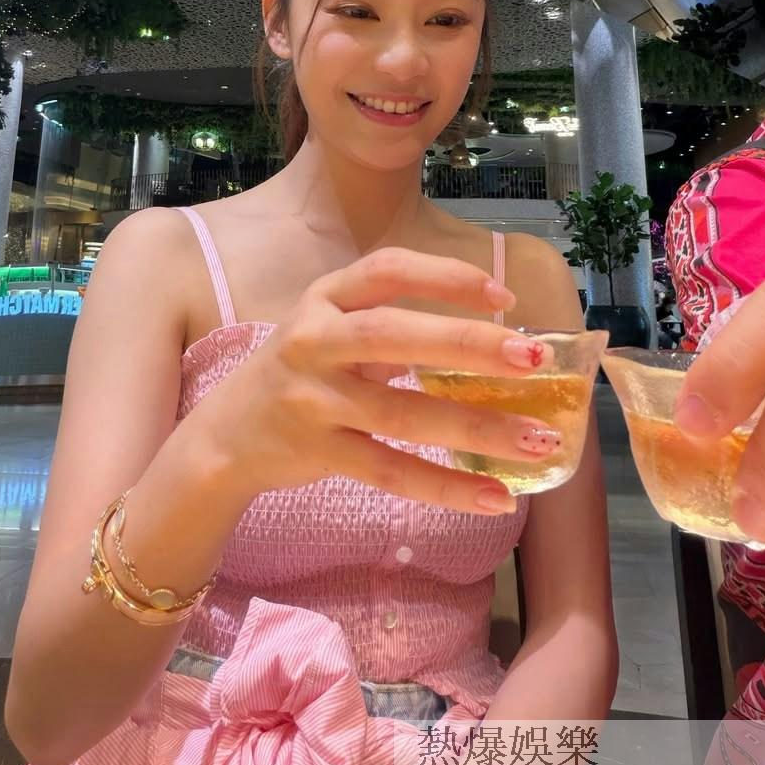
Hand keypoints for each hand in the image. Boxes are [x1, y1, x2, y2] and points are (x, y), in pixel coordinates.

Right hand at [188, 247, 560, 515]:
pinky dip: (449, 487)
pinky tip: (497, 495)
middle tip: (533, 357)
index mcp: (325, 297)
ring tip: (539, 440)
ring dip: (478, 428)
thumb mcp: (331, 327)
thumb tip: (495, 338)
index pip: (387, 269)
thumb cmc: (301, 370)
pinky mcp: (319, 453)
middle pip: (395, 335)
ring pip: (404, 414)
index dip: (445, 276)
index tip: (503, 295)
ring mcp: (314, 400)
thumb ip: (394, 323)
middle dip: (469, 344)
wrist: (224, 437)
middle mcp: (314, 341)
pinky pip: (393, 472)